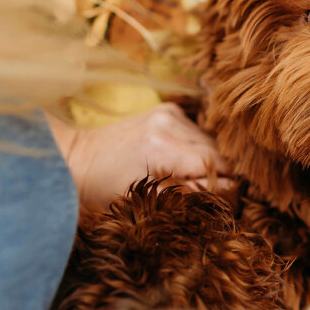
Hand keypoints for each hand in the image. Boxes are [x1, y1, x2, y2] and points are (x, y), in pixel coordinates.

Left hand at [46, 104, 229, 208]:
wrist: (80, 158)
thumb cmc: (107, 187)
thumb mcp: (145, 199)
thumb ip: (188, 193)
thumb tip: (229, 189)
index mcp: (162, 147)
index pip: (216, 164)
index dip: (224, 184)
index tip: (220, 200)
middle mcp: (168, 124)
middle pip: (216, 152)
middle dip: (217, 173)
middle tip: (204, 192)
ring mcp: (168, 113)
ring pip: (209, 141)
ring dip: (206, 160)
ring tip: (184, 176)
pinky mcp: (167, 109)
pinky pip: (197, 132)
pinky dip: (194, 148)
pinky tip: (176, 158)